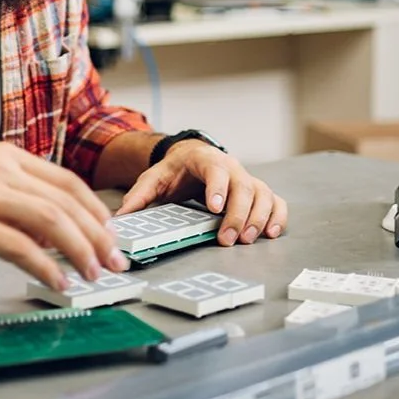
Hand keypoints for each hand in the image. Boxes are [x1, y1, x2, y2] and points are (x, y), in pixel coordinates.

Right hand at [0, 142, 128, 290]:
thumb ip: (11, 198)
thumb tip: (47, 231)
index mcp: (4, 157)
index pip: (67, 181)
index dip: (95, 210)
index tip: (110, 233)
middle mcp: (0, 171)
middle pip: (68, 201)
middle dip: (98, 235)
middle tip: (114, 260)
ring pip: (53, 221)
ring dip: (80, 250)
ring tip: (93, 273)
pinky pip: (21, 247)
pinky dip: (46, 266)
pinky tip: (57, 281)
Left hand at [117, 141, 287, 245]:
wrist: (191, 158)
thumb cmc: (175, 170)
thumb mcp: (153, 178)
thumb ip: (139, 196)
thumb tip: (120, 217)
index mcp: (205, 160)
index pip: (217, 170)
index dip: (218, 188)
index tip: (214, 208)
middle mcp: (232, 167)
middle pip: (245, 187)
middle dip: (237, 215)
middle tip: (227, 239)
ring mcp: (247, 179)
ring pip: (263, 195)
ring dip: (258, 219)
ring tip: (246, 240)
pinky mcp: (258, 191)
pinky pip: (276, 202)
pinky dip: (277, 217)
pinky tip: (271, 233)